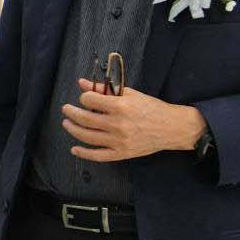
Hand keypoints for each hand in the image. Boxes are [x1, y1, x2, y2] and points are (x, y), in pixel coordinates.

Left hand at [61, 79, 206, 162]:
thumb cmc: (152, 108)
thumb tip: (82, 83)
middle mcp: (118, 125)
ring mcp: (119, 141)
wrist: (172, 128)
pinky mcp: (122, 153)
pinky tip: (74, 149)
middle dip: (72, 112)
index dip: (84, 97)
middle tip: (66, 109)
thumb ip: (106, 89)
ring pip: (87, 136)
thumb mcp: (131, 94)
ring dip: (73, 129)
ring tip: (67, 123)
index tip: (85, 97)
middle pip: (85, 119)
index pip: (91, 101)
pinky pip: (98, 156)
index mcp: (121, 107)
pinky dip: (84, 153)